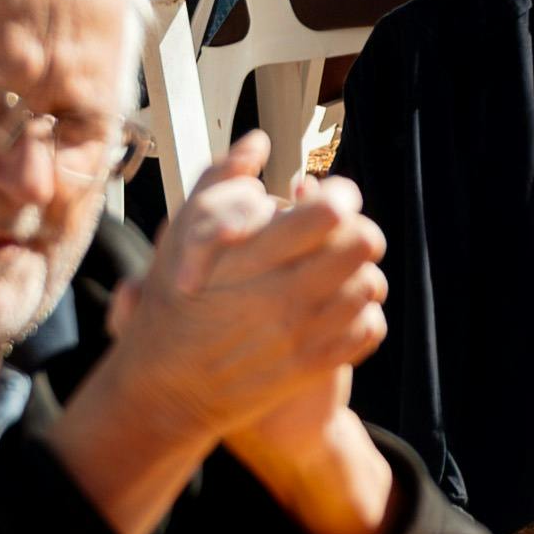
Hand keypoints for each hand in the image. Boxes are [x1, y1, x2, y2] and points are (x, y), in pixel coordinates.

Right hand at [83, 135, 390, 462]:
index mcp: (251, 257)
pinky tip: (338, 309)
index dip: (341, 197)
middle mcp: (280, 296)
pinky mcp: (311, 369)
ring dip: (361, 273)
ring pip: (370, 286)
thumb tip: (257, 142)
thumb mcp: (178, 239)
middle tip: (342, 235)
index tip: (333, 200)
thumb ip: (218, 182)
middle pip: (362, 244)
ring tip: (341, 273)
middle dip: (357, 231)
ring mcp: (299, 336)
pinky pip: (368, 330)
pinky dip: (362, 314)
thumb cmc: (170, 307)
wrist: (164, 390)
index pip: (328, 213)